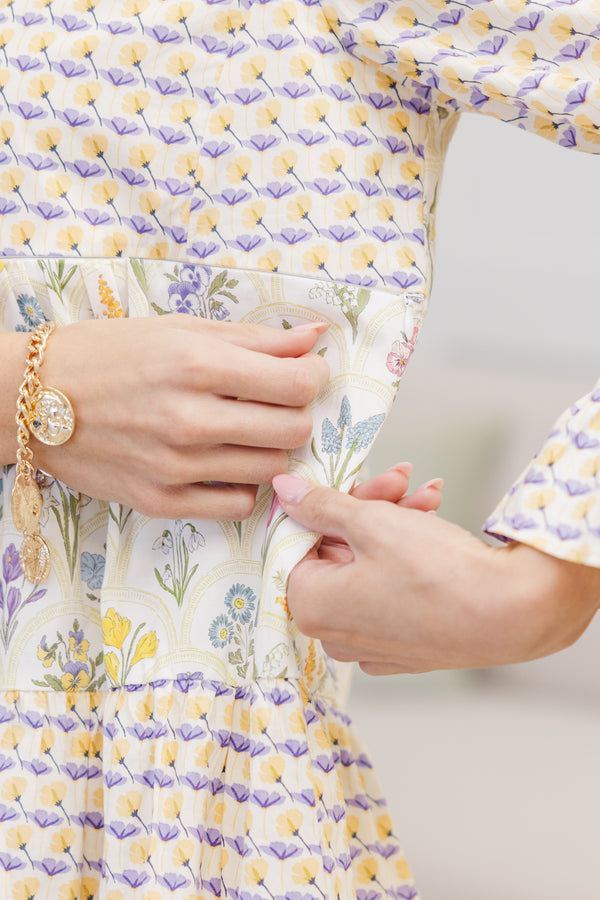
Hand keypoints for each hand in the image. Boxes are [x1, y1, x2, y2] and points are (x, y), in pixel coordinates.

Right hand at [28, 316, 328, 518]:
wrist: (35, 399)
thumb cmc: (109, 354)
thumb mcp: (179, 330)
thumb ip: (254, 339)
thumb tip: (315, 338)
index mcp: (197, 365)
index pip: (297, 385)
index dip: (313, 378)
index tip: (304, 374)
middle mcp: (190, 419)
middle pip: (293, 431)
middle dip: (296, 414)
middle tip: (275, 404)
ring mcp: (175, 466)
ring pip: (271, 469)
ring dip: (270, 448)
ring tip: (244, 431)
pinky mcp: (161, 501)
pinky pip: (237, 505)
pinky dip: (242, 485)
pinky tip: (224, 462)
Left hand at [272, 475, 599, 673]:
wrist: (513, 613)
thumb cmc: (437, 573)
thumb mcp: (370, 522)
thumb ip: (319, 505)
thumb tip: (283, 492)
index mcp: (311, 606)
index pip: (300, 542)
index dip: (331, 503)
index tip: (358, 482)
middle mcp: (334, 634)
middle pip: (337, 552)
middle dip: (371, 508)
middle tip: (400, 480)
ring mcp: (370, 645)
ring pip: (368, 567)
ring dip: (395, 524)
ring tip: (430, 496)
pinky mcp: (404, 647)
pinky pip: (391, 592)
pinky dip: (408, 557)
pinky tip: (433, 524)